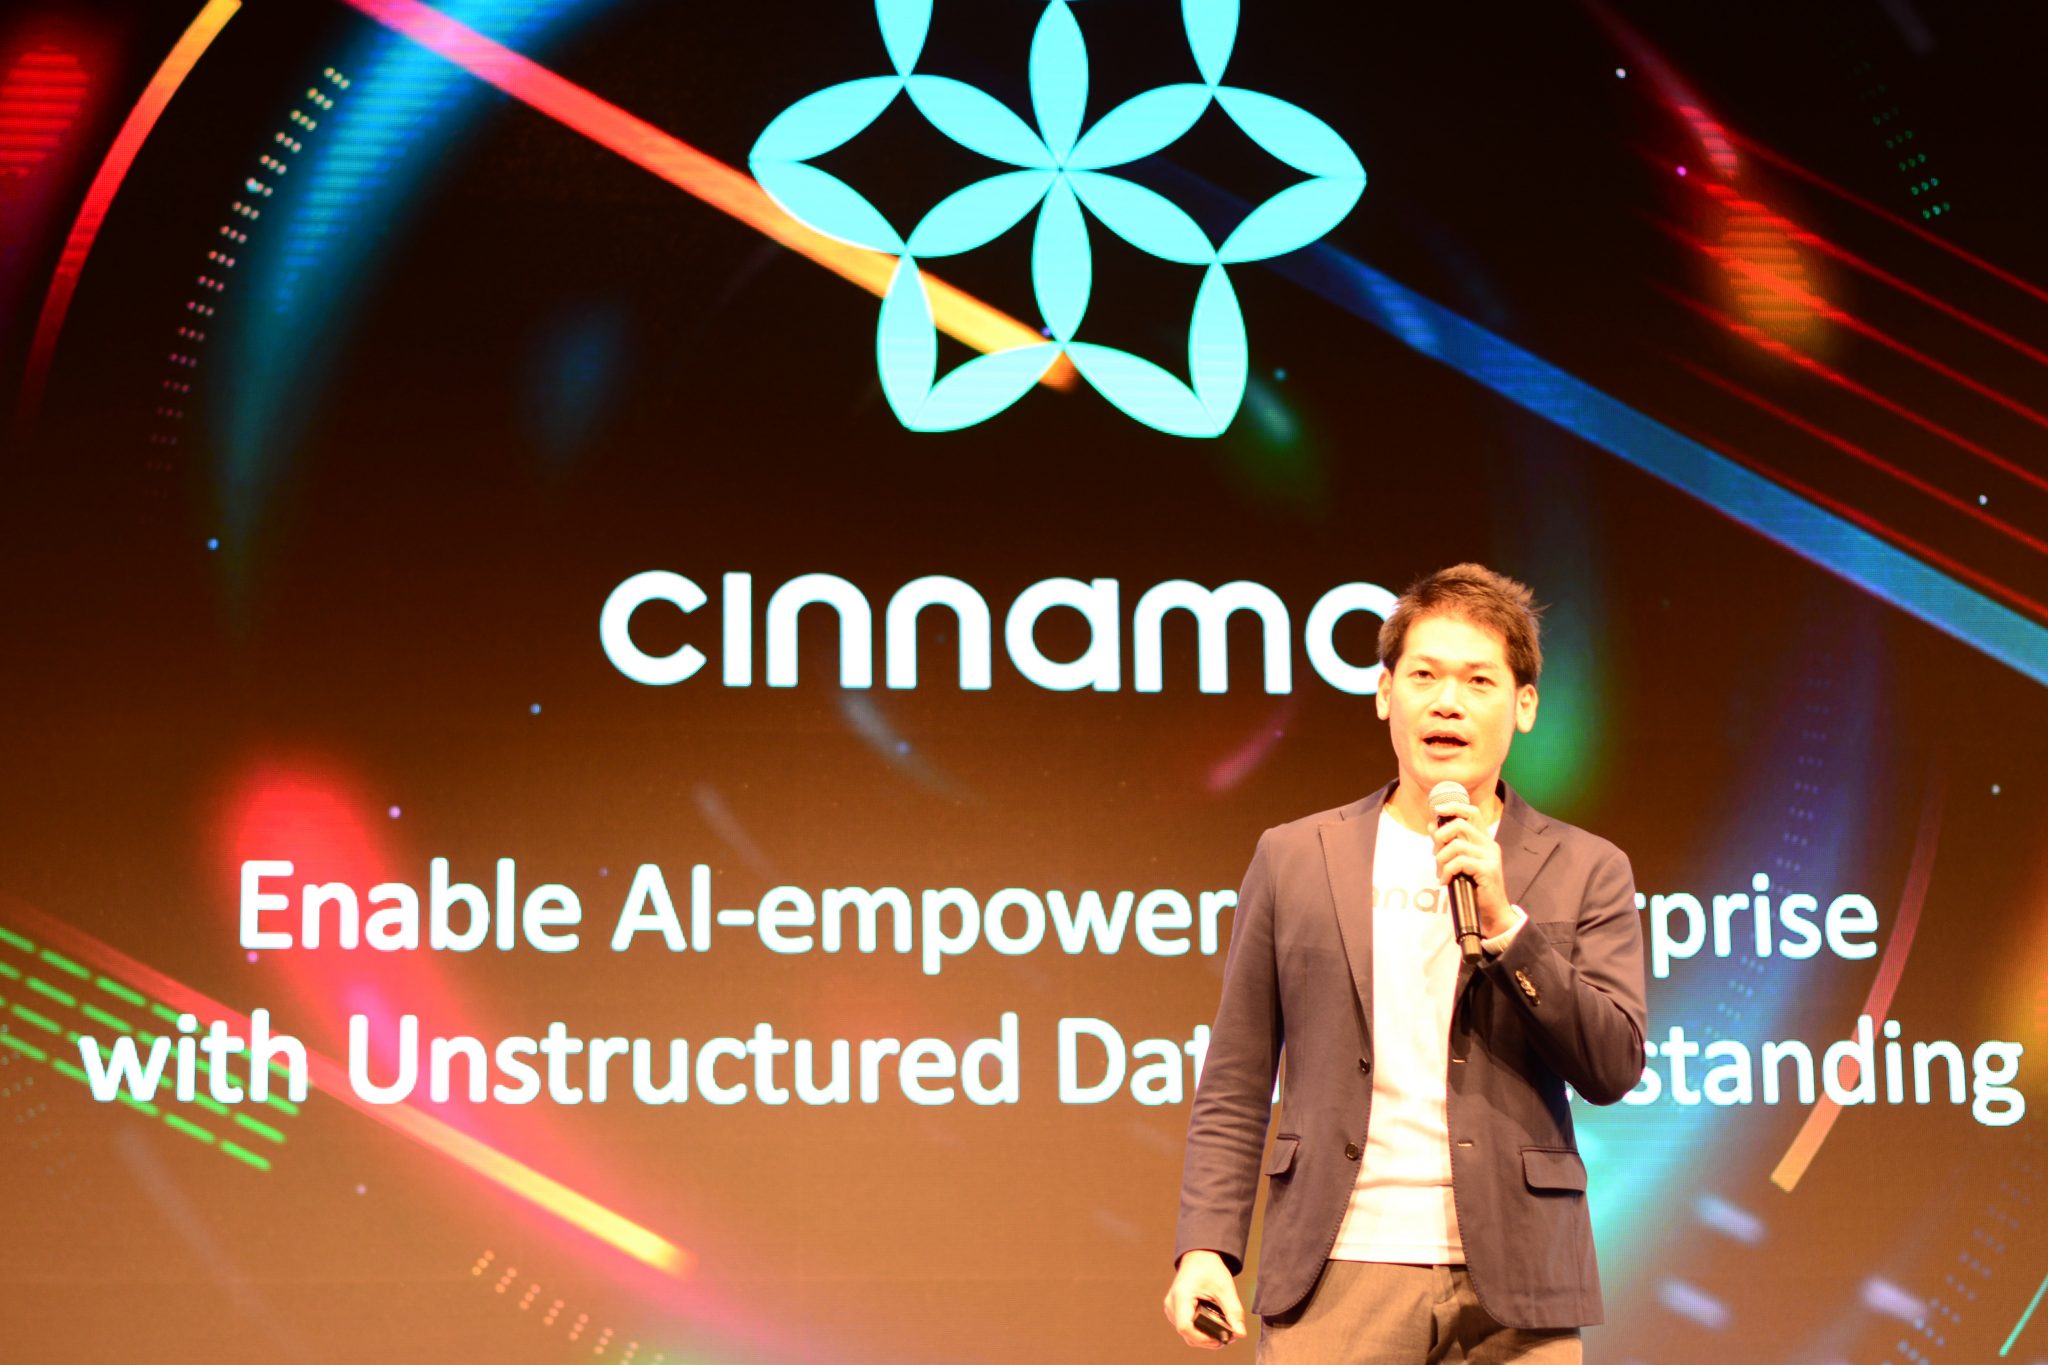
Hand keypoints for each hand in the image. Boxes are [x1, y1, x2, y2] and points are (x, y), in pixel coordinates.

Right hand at [1163, 1249, 1245, 1348]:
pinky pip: (1186, 1327)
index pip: (1185, 1327)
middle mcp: (1171, 1304)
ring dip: (1204, 1338)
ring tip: (1222, 1333)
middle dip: (1207, 1340)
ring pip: (1186, 1334)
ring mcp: (1171, 1308)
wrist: (1199, 1256)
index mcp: (1181, 1296)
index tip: (1221, 1339)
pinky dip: (1199, 1331)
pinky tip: (1212, 1328)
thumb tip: (1241, 1333)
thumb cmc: (1210, 1268)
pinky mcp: (1175, 1310)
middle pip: (1187, 1334)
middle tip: (1227, 1338)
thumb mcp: (1225, 1288)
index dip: (1203, 1338)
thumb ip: (1234, 1311)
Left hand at [1431, 799, 1513, 937]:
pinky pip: (1459, 862)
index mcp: (1484, 840)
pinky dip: (1447, 871)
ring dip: (1441, 859)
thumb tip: (1431, 825)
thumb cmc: (1474, 887)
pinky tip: (1445, 881)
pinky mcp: (1488, 870)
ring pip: (1456, 845)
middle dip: (1441, 836)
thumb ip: (1448, 844)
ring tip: (1440, 872)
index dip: (1454, 806)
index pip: (1472, 812)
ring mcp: (1490, 857)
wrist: (1492, 912)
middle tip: (1435, 853)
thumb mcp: (1459, 863)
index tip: (1437, 810)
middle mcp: (1489, 845)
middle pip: (1461, 824)